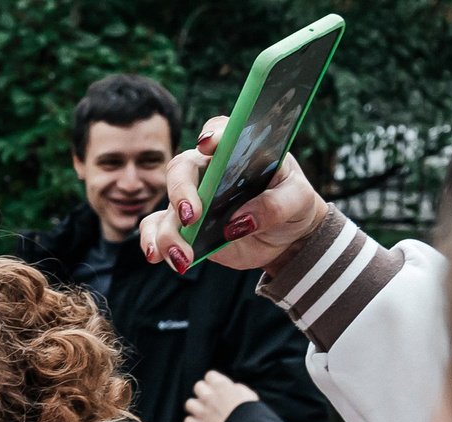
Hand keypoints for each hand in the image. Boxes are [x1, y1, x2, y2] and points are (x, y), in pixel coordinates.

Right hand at [138, 116, 330, 275]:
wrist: (286, 235)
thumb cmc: (293, 203)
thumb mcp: (298, 200)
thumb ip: (275, 205)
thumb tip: (241, 221)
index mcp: (238, 150)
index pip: (220, 133)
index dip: (213, 136)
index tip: (209, 146)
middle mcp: (209, 170)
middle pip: (182, 169)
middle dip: (181, 190)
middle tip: (191, 216)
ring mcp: (194, 199)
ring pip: (167, 207)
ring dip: (168, 231)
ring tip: (182, 256)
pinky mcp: (185, 227)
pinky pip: (157, 230)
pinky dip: (152, 242)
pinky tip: (157, 257)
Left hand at [183, 370, 259, 421]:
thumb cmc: (251, 413)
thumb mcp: (248, 394)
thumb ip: (236, 388)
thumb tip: (232, 388)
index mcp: (221, 386)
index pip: (209, 375)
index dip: (214, 382)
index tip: (219, 388)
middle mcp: (209, 396)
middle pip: (198, 387)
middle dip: (204, 392)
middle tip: (212, 400)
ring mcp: (202, 412)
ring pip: (189, 404)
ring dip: (196, 407)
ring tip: (204, 412)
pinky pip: (187, 421)